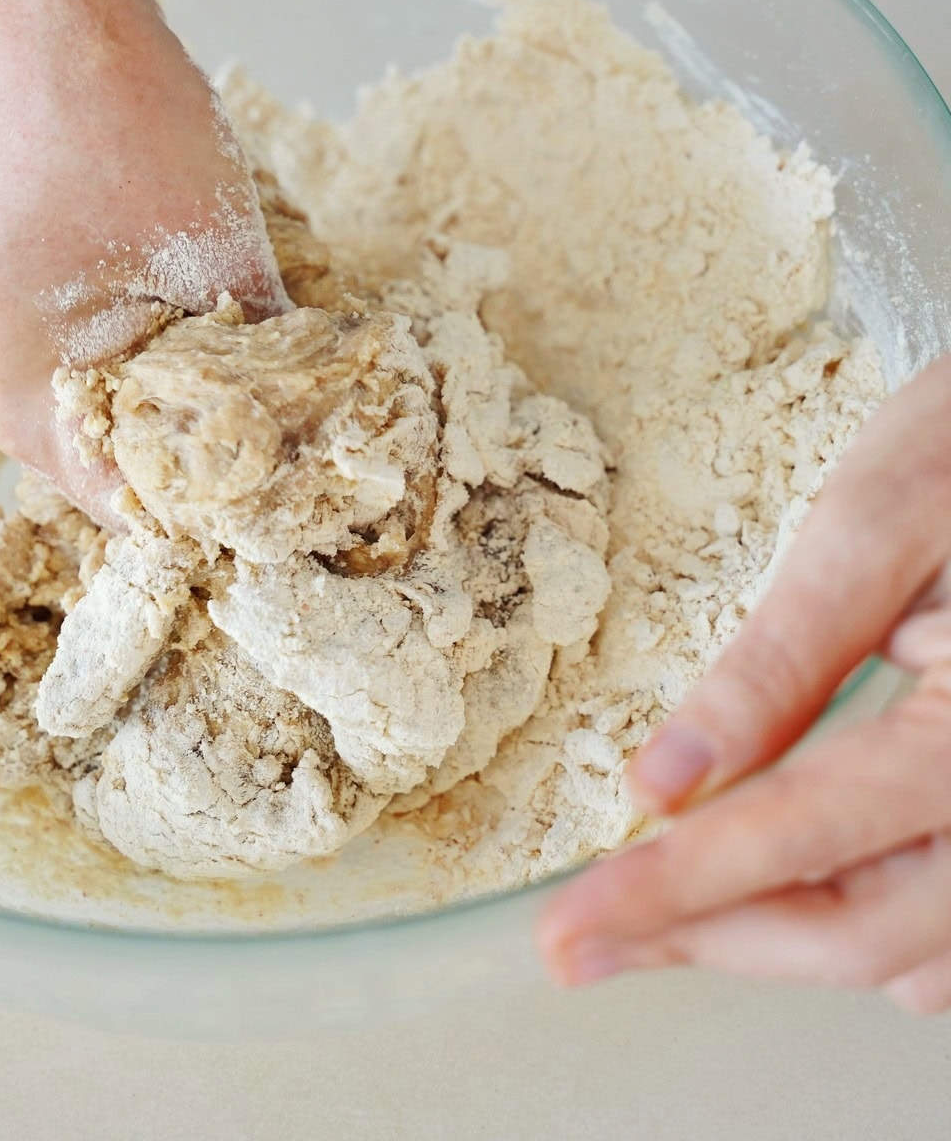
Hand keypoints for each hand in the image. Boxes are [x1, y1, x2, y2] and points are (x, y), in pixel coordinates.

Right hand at [0, 0, 285, 521]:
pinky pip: (60, 355)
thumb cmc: (122, 118)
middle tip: (289, 424)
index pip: (131, 506)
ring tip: (247, 364)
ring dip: (164, 394)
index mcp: (9, 396)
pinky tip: (187, 316)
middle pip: (105, 458)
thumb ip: (268, 365)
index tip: (290, 495)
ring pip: (87, 406)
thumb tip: (322, 428)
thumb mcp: (221, 258)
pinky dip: (126, 349)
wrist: (46, 3)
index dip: (221, 503)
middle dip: (197, 444)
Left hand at [540, 356, 950, 1012]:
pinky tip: (778, 876)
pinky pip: (950, 930)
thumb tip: (666, 783)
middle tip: (581, 939)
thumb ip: (779, 665)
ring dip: (781, 937)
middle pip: (865, 937)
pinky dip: (859, 919)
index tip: (571, 931)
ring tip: (665, 899)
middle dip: (710, 938)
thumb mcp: (872, 529)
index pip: (807, 836)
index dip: (678, 892)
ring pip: (912, 954)